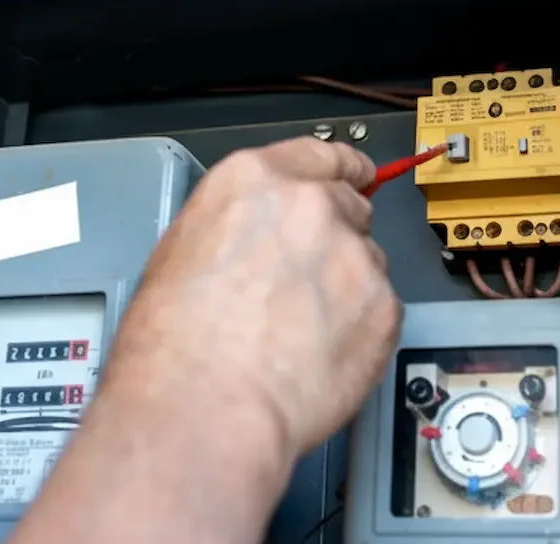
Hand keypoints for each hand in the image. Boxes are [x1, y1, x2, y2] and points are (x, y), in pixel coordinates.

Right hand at [102, 138, 401, 463]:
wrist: (206, 406)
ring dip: (347, 288)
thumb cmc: (175, 345)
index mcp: (254, 180)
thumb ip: (240, 224)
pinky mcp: (384, 307)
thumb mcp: (182, 251)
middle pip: (349, 207)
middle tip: (310, 282)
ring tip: (302, 333)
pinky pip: (381, 311)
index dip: (344, 167)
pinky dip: (360, 331)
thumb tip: (260, 238)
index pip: (320, 153)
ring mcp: (353, 254)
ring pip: (367, 262)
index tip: (357, 175)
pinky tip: (320, 355)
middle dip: (336, 239)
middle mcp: (311, 205)